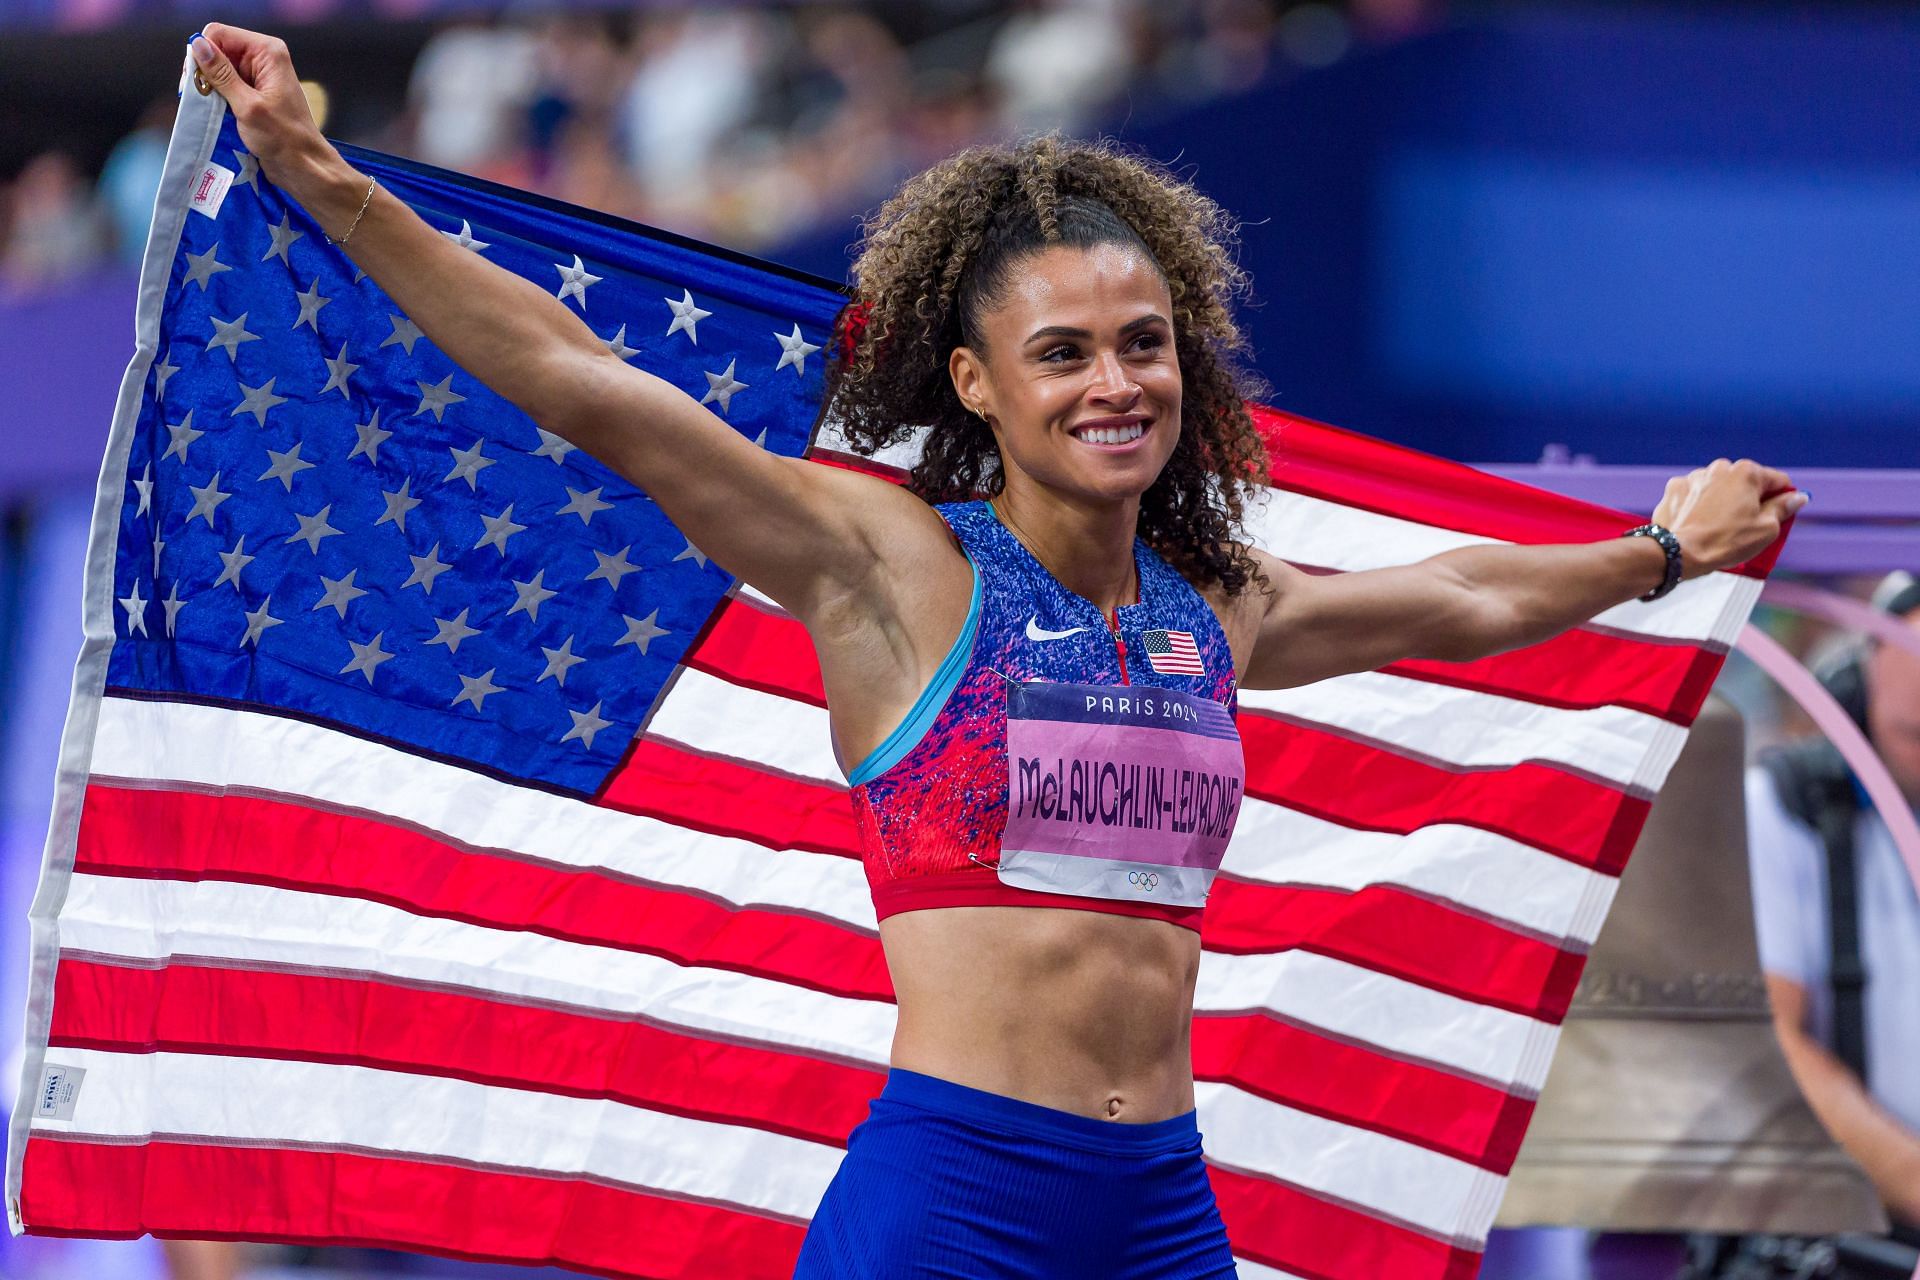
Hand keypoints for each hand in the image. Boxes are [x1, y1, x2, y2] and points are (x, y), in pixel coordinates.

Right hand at [188, 24, 331, 185]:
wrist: (303, 165)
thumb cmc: (284, 138)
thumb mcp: (248, 105)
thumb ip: (221, 75)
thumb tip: (198, 45)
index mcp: (268, 52)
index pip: (220, 34)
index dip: (203, 52)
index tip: (196, 79)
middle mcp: (262, 58)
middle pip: (217, 50)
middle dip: (204, 71)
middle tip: (199, 96)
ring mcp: (257, 75)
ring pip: (217, 69)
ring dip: (209, 86)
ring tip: (209, 107)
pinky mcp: (251, 92)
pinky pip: (224, 85)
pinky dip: (216, 96)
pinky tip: (215, 111)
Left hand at [1650, 457, 1809, 578]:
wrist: (1679, 553)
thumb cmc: (1726, 541)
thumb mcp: (1766, 528)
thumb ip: (1783, 508)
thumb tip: (1798, 497)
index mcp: (1747, 472)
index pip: (1777, 481)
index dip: (1784, 498)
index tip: (1782, 513)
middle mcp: (1720, 468)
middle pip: (1746, 482)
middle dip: (1751, 500)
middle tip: (1749, 525)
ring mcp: (1694, 477)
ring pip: (1718, 487)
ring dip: (1723, 501)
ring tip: (1720, 526)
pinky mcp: (1675, 489)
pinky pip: (1694, 494)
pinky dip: (1699, 505)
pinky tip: (1699, 522)